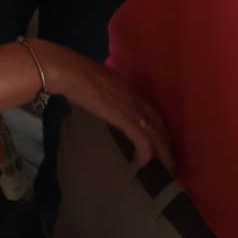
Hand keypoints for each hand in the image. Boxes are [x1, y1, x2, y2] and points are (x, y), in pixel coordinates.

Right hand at [46, 45, 172, 168]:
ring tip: (166, 166)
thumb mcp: (94, 82)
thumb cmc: (74, 72)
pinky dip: (146, 154)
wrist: (69, 71)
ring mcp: (133, 108)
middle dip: (165, 141)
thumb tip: (91, 98)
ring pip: (156, 133)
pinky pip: (143, 141)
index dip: (157, 124)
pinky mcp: (127, 120)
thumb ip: (100, 90)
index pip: (150, 108)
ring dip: (163, 151)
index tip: (159, 136)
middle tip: (168, 157)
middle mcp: (135, 97)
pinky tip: (142, 163)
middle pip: (159, 122)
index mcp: (127, 87)